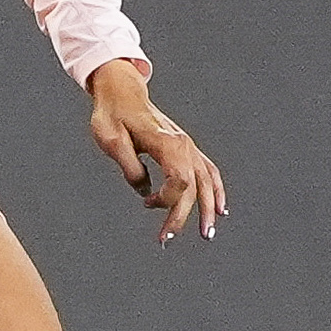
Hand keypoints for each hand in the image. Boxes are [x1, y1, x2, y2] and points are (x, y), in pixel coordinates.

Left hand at [87, 60, 224, 244]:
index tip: (146, 203)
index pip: (180, 181)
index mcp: (167, 142)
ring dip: (207, 209)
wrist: (122, 92)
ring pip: (206, 182)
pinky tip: (220, 209)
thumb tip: (145, 190)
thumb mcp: (111, 140)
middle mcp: (183, 144)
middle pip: (193, 187)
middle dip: (182, 216)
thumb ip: (130, 167)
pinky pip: (209, 171)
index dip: (166, 199)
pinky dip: (216, 191)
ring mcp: (188, 145)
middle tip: (166, 238)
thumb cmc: (114, 114)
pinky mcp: (186, 148)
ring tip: (207, 233)